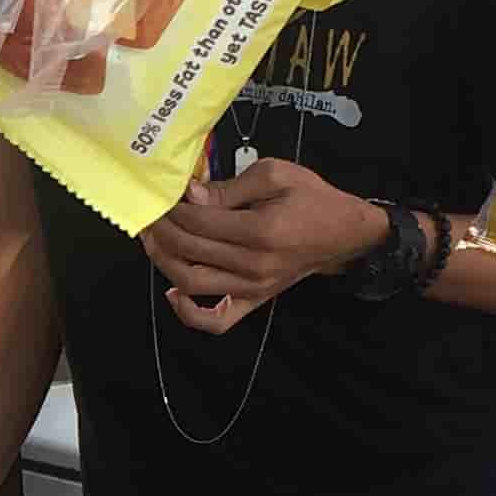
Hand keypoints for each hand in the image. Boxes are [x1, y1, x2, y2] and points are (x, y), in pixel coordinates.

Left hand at [142, 161, 385, 333]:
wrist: (344, 233)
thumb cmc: (312, 199)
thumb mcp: (275, 174)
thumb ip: (229, 187)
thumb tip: (190, 195)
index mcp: (260, 231)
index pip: (198, 222)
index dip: (172, 207)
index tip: (162, 193)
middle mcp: (253, 265)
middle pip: (189, 250)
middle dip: (161, 229)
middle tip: (150, 211)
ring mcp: (253, 288)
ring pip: (191, 283)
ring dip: (162, 261)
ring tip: (152, 239)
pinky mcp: (254, 301)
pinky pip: (216, 320)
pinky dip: (189, 313)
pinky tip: (173, 292)